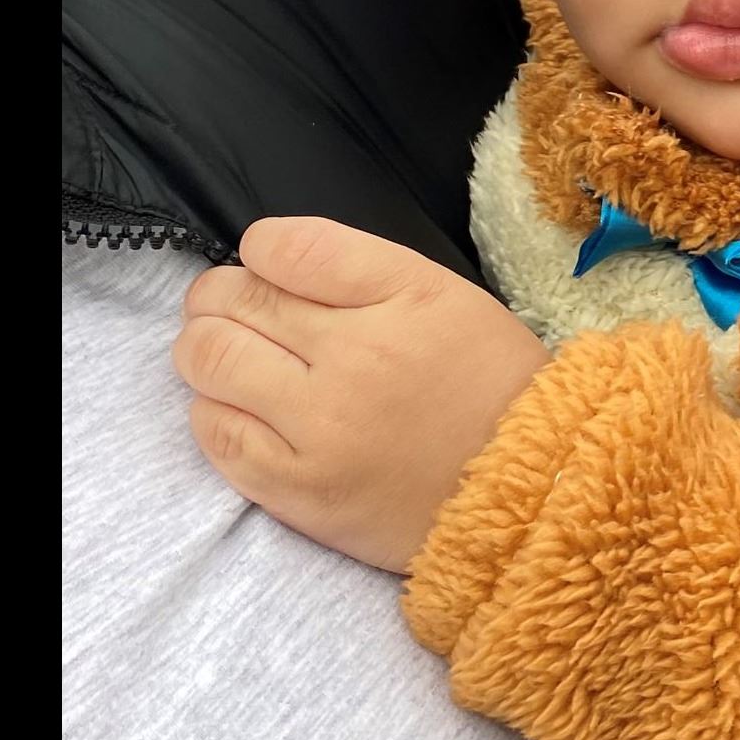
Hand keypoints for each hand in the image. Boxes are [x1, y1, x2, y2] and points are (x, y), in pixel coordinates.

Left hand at [175, 217, 550, 571]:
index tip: (270, 266)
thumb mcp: (447, 294)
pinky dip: (214, 409)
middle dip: (220, 295)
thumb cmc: (488, 384)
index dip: (262, 250)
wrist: (532, 490)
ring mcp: (318, 431)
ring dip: (206, 347)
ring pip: (209, 360)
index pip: (282, 248)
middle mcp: (352, 361)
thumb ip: (357, 264)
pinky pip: (214, 432)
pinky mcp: (298, 490)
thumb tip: (267, 253)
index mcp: (397, 300)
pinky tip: (245, 408)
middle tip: (238, 309)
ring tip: (237, 357)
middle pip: (230, 300)